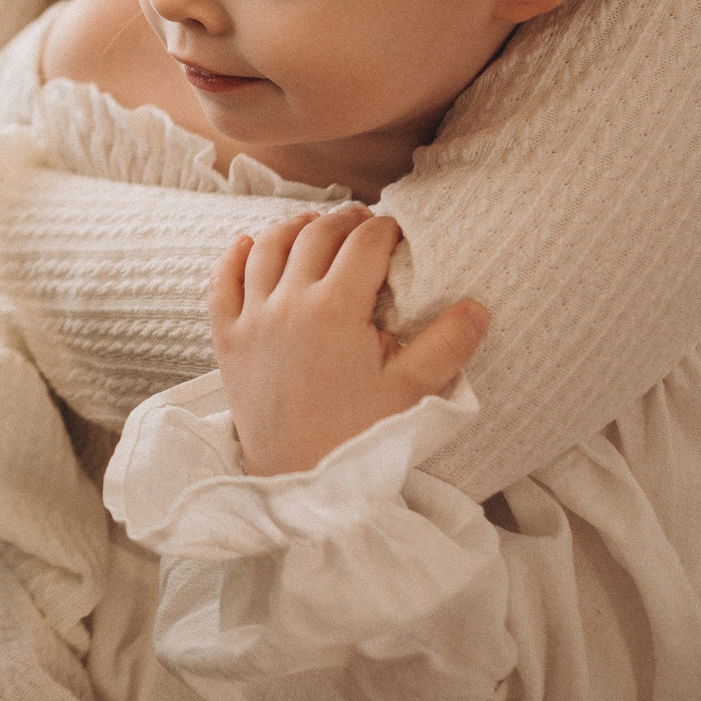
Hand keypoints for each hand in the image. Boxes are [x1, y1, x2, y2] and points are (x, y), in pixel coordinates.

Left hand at [211, 207, 488, 475]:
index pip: (365, 244)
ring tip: (313, 224)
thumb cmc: (360, 435)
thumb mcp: (412, 390)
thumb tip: (477, 306)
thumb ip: (447, 344)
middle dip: (344, 221)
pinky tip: (248, 244)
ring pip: (267, 249)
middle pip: (316, 236)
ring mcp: (251, 319)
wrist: (299, 480)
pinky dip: (234, 257)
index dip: (386, 230)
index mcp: (336, 308)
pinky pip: (222, 283)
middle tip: (363, 221)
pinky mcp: (226, 340)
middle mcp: (289, 302)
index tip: (398, 232)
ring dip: (292, 228)